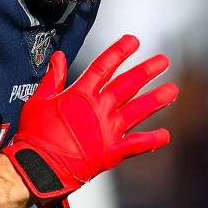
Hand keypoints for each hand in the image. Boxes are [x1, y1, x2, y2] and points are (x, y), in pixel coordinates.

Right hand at [2, 35, 174, 207]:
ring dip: (156, 100)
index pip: (103, 66)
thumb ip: (52, 78)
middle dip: (146, 71)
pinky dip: (152, 140)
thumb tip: (58, 57)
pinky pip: (137, 145)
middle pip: (127, 85)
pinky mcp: (111, 153)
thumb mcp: (38, 101)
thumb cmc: (34, 135)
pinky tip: (165, 135)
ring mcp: (107, 131)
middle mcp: (98, 109)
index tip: (133, 40)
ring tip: (173, 90)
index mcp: (80, 95)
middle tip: (163, 61)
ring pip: (138, 110)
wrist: (39, 166)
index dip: (119, 52)